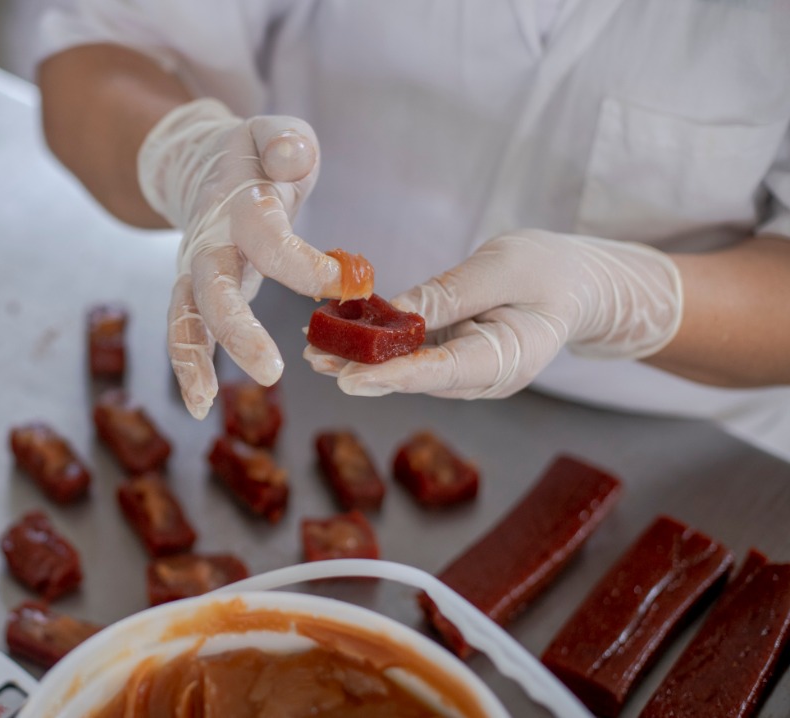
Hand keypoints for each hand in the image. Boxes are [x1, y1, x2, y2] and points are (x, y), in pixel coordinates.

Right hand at [140, 98, 347, 418]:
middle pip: (213, 287)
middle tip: (272, 369)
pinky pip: (186, 331)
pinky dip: (188, 367)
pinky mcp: (195, 294)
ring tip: (205, 401)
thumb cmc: (259, 157)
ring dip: (194, 358)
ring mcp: (195, 270)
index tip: (346, 281)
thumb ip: (287, 141)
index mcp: (237, 203)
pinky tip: (200, 404)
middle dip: (237, 329)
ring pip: (187, 316)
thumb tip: (292, 158)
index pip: (265, 236)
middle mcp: (208, 241)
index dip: (302, 263)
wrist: (206, 166)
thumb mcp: (277, 134)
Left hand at [305, 229, 683, 398]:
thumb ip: (450, 294)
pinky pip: (413, 353)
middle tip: (315, 358)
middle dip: (365, 368)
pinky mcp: (454, 355)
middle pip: (418, 375)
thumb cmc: (551, 269)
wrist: (580, 283)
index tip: (350, 379)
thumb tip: (394, 313)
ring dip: (363, 359)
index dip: (393, 376)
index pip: (443, 371)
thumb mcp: (502, 268)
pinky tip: (341, 337)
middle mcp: (485, 375)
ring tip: (315, 350)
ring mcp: (469, 370)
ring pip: (409, 368)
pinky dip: (379, 346)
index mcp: (509, 359)